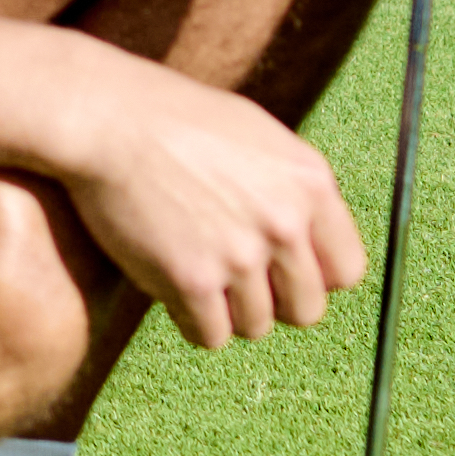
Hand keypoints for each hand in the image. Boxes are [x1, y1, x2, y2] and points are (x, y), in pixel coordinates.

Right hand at [47, 55, 374, 346]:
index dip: (313, 278)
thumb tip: (313, 243)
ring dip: (227, 311)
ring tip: (197, 274)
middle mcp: (285, 221)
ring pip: (255, 326)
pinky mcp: (192, 280)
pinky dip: (190, 321)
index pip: (346, 270)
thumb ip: (292, 190)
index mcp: (311, 182)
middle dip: (274, 303)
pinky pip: (210, 336)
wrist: (108, 119)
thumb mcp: (258, 136)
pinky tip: (172, 288)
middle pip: (307, 310)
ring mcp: (240, 254)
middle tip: (237, 282)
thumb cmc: (176, 121)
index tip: (284, 272)